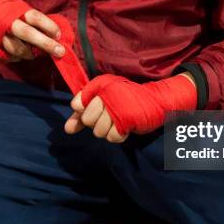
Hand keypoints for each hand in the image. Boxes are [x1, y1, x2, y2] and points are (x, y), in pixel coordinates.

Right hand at [0, 0, 66, 61]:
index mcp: (14, 9)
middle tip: (60, 52)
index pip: (35, 17)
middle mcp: (6, 22)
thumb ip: (26, 17)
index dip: (49, 26)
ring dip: (29, 53)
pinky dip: (16, 57)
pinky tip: (18, 54)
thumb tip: (49, 29)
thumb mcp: (10, 7)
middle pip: (29, 33)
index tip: (58, 35)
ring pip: (19, 49)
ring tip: (33, 54)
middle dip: (46, 44)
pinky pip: (9, 56)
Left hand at [63, 73, 196, 142]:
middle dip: (96, 122)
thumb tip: (68, 129)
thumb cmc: (125, 99)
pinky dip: (118, 136)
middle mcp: (107, 94)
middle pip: (88, 120)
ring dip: (108, 130)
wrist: (155, 100)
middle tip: (109, 115)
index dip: (84, 112)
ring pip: (98, 131)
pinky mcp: (128, 120)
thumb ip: (82, 113)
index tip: (97, 108)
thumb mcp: (102, 100)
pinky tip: (124, 127)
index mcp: (100, 85)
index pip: (77, 105)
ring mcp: (117, 107)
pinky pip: (112, 138)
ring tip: (117, 121)